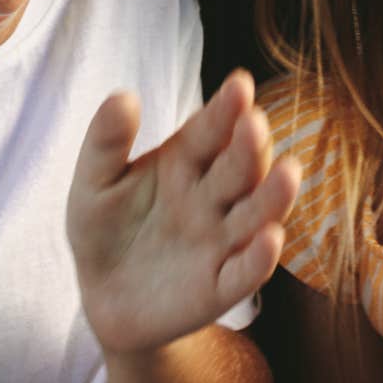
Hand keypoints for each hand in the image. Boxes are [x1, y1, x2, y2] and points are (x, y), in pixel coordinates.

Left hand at [66, 70, 301, 355]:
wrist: (103, 298)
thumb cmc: (103, 230)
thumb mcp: (94, 184)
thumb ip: (106, 142)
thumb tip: (124, 95)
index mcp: (185, 162)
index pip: (210, 131)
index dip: (225, 109)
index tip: (239, 84)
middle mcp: (213, 197)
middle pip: (238, 169)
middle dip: (249, 147)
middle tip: (255, 124)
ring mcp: (220, 241)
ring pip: (254, 215)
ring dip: (273, 196)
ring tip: (288, 172)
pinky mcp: (220, 287)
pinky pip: (244, 273)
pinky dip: (260, 258)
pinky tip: (271, 238)